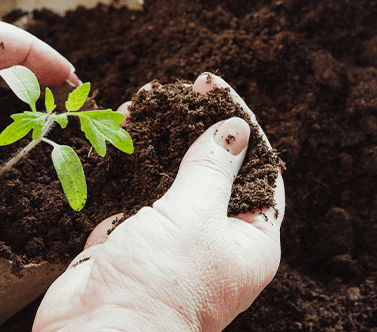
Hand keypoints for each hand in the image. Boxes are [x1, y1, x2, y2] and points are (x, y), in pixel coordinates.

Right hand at [33, 73, 284, 331]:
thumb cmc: (161, 287)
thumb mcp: (196, 217)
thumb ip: (211, 168)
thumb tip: (234, 129)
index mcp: (249, 243)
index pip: (260, 171)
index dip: (241, 128)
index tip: (217, 90)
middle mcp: (212, 242)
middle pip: (212, 172)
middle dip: (194, 128)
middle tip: (179, 90)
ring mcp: (168, 243)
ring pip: (168, 180)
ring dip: (156, 140)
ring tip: (143, 101)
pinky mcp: (128, 243)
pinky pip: (132, 194)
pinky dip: (125, 163)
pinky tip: (117, 133)